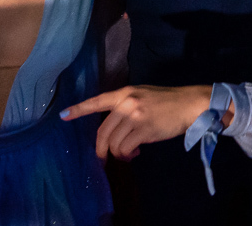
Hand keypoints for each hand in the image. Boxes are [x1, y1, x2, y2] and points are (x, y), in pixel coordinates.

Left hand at [60, 85, 212, 159]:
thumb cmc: (166, 101)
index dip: (78, 109)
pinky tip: (135, 153)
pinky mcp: (144, 129)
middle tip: (103, 159)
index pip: (96, 101)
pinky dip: (127, 154)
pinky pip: (126, 148)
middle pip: (102, 131)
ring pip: (113, 142)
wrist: (188, 104)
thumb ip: (126, 107)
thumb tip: (115, 128)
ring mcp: (134, 116)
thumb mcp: (142, 96)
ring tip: (128, 154)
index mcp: (124, 93)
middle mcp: (126, 103)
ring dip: (118, 153)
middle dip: (100, 149)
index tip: (63, 115)